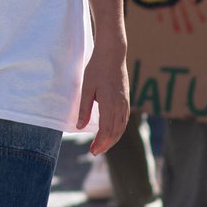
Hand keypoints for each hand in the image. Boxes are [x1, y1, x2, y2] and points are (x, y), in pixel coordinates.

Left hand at [76, 41, 131, 156]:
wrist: (113, 53)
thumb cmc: (97, 69)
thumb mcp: (86, 88)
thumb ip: (84, 109)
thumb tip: (80, 127)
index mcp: (109, 104)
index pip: (106, 131)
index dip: (100, 143)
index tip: (92, 151)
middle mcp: (120, 106)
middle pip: (115, 132)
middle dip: (106, 144)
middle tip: (95, 152)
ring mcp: (125, 102)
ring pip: (121, 127)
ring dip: (113, 139)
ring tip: (102, 145)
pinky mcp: (126, 99)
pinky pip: (124, 119)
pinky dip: (118, 129)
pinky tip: (112, 132)